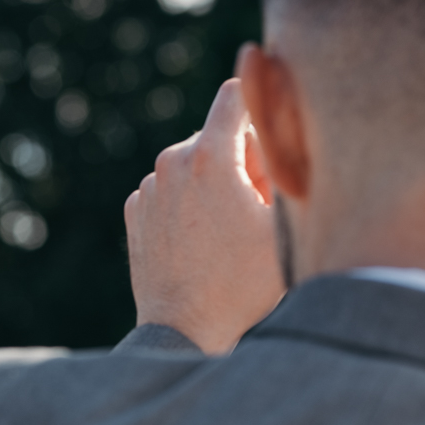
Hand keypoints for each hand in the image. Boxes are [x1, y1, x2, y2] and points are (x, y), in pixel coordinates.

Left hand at [124, 77, 284, 353]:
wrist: (185, 328)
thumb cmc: (243, 281)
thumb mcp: (284, 222)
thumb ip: (288, 166)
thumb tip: (289, 128)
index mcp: (209, 156)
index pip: (237, 95)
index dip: (261, 105)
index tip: (274, 124)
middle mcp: (171, 163)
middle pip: (218, 136)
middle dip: (242, 160)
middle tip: (255, 206)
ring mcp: (148, 188)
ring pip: (193, 165)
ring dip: (215, 183)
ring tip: (228, 230)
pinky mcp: (135, 211)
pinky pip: (171, 190)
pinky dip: (189, 204)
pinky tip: (200, 240)